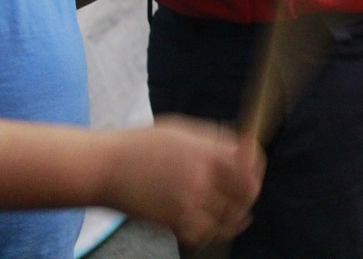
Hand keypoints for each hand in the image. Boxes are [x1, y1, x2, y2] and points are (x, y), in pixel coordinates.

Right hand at [102, 117, 263, 250]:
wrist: (106, 166)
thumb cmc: (141, 145)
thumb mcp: (181, 130)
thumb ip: (212, 139)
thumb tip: (239, 145)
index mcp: (206, 150)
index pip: (249, 162)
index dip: (256, 166)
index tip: (254, 169)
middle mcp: (202, 175)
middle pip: (246, 192)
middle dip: (249, 194)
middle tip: (247, 195)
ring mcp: (189, 200)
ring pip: (228, 217)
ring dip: (234, 217)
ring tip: (236, 216)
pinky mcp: (173, 220)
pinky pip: (204, 234)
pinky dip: (210, 233)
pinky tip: (210, 227)